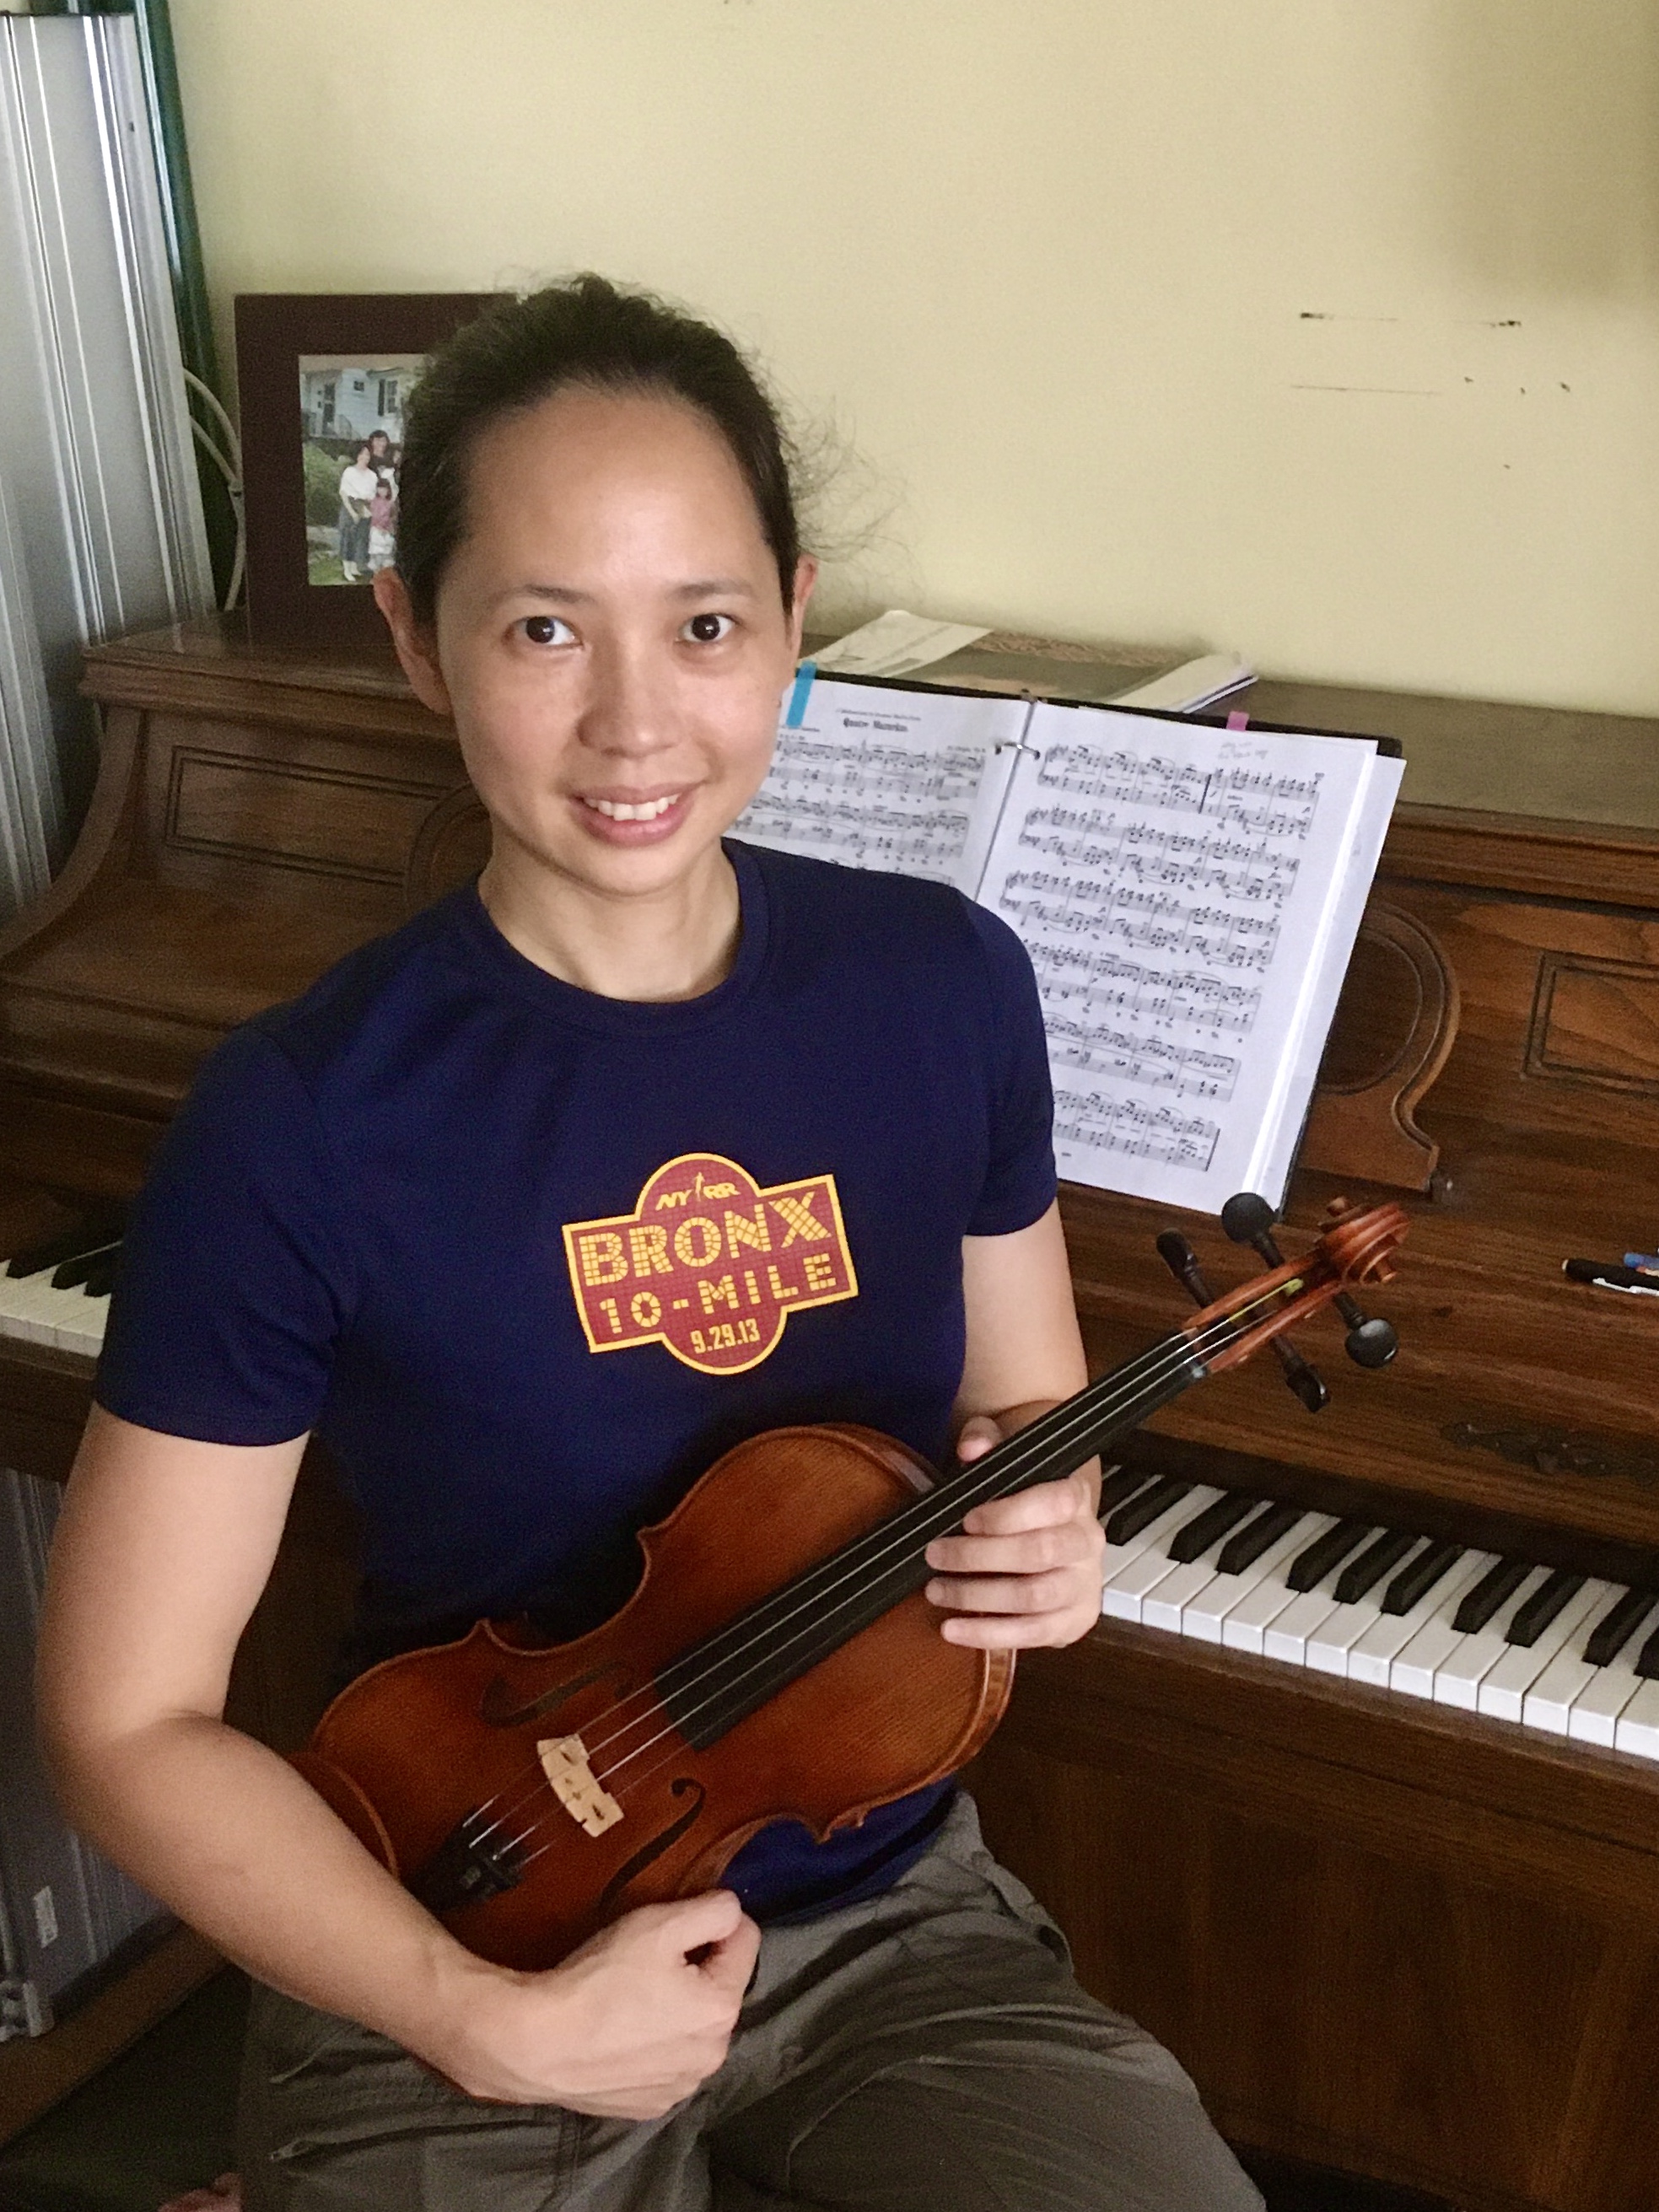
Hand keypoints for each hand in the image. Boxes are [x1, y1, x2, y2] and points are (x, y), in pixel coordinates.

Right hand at [437, 1889, 759, 2115]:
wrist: (537, 2043)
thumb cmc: (600, 1978)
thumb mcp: (659, 1924)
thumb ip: (713, 1910)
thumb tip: (733, 1911)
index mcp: (722, 2008)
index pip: (745, 1940)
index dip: (714, 1920)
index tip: (677, 1921)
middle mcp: (713, 2055)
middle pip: (719, 1989)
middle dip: (697, 1968)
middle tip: (649, 1959)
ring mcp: (680, 2086)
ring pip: (693, 2029)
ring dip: (677, 2009)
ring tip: (632, 1997)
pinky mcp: (649, 2107)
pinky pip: (666, 2062)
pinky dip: (653, 2045)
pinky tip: (622, 2032)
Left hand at [923, 1414, 1104, 1649]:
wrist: (1044, 1522)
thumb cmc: (1017, 1487)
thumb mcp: (1001, 1451)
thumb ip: (985, 1440)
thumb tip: (973, 1448)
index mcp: (1076, 1497)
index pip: (1054, 1503)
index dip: (1009, 1513)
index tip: (966, 1518)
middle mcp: (1088, 1542)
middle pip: (1040, 1553)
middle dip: (980, 1557)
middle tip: (935, 1554)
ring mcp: (1084, 1586)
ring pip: (1035, 1598)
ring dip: (978, 1598)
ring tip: (936, 1590)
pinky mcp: (1073, 1622)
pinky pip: (1034, 1635)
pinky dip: (990, 1636)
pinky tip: (953, 1630)